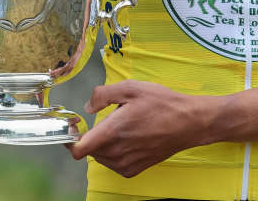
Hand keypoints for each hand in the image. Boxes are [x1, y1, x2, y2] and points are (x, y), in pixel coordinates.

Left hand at [69, 80, 216, 176]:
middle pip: (89, 149)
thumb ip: (103, 94)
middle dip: (93, 134)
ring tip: (125, 127)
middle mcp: (116, 152)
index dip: (70, 138)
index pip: (78, 149)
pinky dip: (115, 152)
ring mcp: (125, 164)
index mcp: (112, 132)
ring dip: (104, 143)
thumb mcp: (131, 87)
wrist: (188, 123)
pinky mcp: (133, 170)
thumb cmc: (161, 103)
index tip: (75, 127)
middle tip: (110, 118)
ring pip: (100, 156)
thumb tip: (87, 108)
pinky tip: (131, 138)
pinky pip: (113, 163)